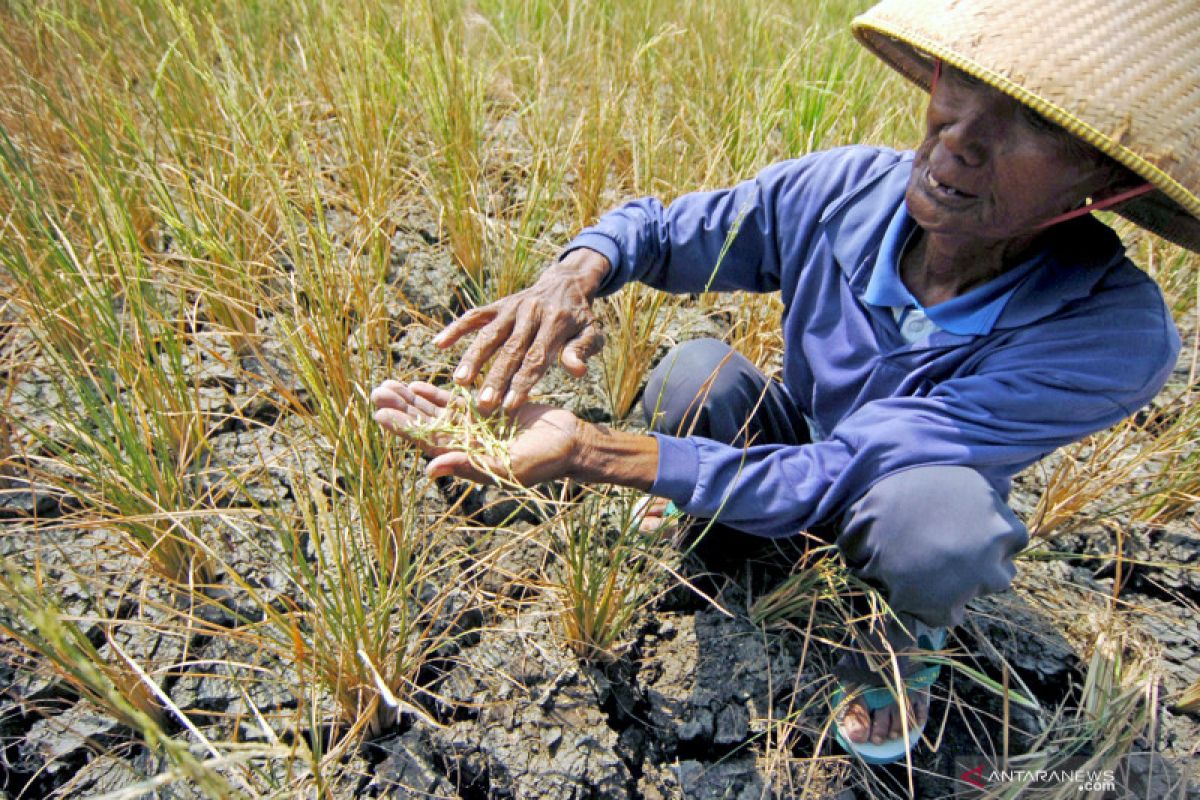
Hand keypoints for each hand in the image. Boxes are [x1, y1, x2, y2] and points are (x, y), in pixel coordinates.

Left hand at [371, 380, 583, 486]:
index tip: (381, 413)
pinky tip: (416, 385)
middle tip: (376, 391)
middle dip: (401, 408)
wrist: (570, 443)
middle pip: (425, 424)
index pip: (427, 441)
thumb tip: (430, 469)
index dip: (404, 427)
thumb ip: (469, 465)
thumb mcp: (508, 466)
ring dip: (412, 399)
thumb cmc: (544, 461)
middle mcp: (465, 444)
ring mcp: (474, 428)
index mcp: (466, 458)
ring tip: (387, 384)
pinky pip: (455, 403)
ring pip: (435, 411)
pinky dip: (436, 394)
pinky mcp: (486, 411)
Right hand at [433, 248, 608, 413]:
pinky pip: (474, 315)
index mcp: (556, 323)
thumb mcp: (592, 333)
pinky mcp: (498, 304)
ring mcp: (511, 308)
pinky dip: (456, 328)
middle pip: (510, 350)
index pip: (536, 357)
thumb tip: (577, 370)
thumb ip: (582, 350)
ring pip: (488, 334)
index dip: (522, 382)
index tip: (509, 406)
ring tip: (459, 382)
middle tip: (483, 405)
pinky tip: (438, 344)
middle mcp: (530, 313)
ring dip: (472, 357)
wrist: (567, 283)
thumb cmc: (579, 319)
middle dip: (495, 378)